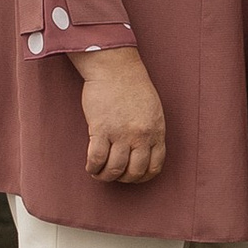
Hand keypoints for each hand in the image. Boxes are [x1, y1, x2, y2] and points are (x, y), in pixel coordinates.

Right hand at [79, 48, 167, 186]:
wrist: (116, 68)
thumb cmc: (133, 86)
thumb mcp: (153, 111)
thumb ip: (150, 132)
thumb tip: (142, 153)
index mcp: (156, 131)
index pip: (154, 166)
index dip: (142, 177)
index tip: (132, 176)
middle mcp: (141, 136)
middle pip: (134, 172)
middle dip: (123, 179)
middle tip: (114, 174)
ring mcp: (121, 134)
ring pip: (114, 170)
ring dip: (105, 176)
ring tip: (99, 173)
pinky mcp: (101, 129)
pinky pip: (96, 159)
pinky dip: (93, 168)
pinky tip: (91, 166)